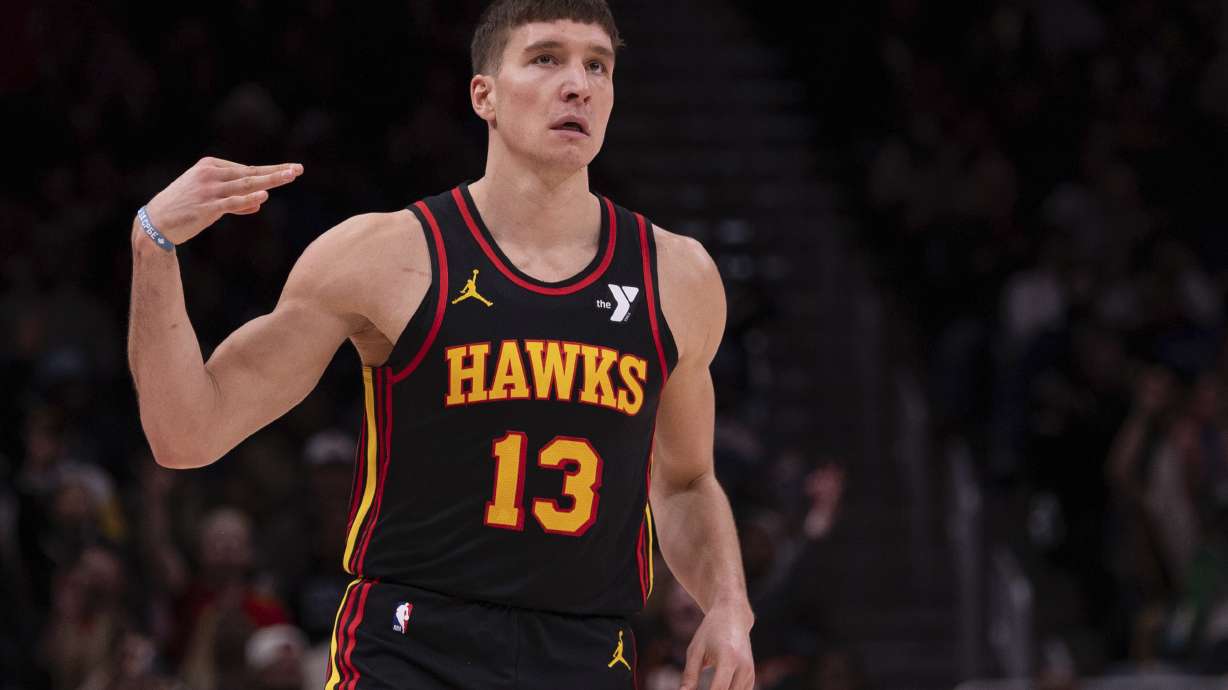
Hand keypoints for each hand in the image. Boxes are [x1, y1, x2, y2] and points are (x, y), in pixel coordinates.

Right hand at [140, 157, 302, 245]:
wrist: (155, 223)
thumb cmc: (183, 208)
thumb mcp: (208, 197)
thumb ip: (235, 200)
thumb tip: (260, 203)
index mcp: (209, 166)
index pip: (246, 170)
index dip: (269, 172)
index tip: (289, 171)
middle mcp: (210, 174)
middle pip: (250, 173)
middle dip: (276, 171)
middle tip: (298, 169)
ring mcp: (209, 190)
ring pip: (246, 184)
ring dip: (270, 180)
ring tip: (290, 177)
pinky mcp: (207, 207)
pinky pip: (232, 202)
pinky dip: (248, 199)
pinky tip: (264, 195)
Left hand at [679, 605, 753, 689]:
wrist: (733, 617)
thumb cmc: (710, 632)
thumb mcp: (696, 650)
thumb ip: (689, 675)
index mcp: (728, 658)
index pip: (718, 689)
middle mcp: (744, 667)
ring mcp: (750, 673)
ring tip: (707, 687)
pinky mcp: (751, 677)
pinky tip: (715, 689)